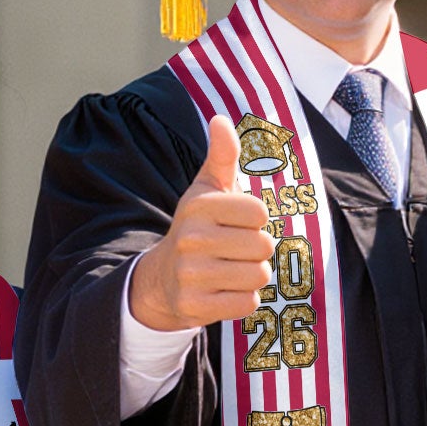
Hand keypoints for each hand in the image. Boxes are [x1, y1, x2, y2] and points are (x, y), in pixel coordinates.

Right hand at [127, 115, 275, 331]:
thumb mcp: (207, 190)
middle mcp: (192, 238)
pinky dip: (243, 299)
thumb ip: (222, 156)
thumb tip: (220, 119)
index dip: (255, 220)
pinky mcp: (195, 306)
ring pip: (259, 275)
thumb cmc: (198, 227)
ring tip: (230, 269)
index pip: (259, 212)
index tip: (235, 223)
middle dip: (257, 250)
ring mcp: (191, 275)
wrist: (163, 278)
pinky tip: (224, 290)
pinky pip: (248, 303)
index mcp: (199, 206)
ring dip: (252, 275)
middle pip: (264, 245)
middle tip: (234, 250)